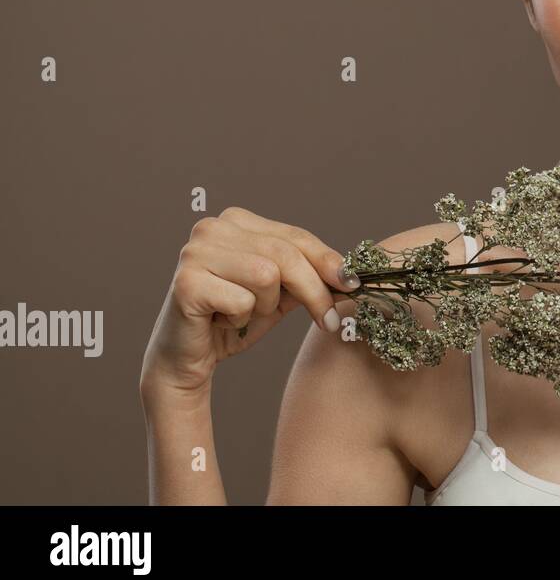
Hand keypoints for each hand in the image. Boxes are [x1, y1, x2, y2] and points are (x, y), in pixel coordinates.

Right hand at [140, 207, 356, 397]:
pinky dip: (241, 320)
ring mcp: (195, 252)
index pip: (296, 237)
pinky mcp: (186, 282)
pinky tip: (221, 321)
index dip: (328, 262)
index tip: (353, 285)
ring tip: (243, 314)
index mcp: (237, 221)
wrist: (188, 358)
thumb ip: (309, 277)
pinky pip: (242, 301)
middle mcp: (212, 228)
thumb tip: (351, 276)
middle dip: (315, 291)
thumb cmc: (234, 320)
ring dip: (265, 307)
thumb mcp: (280, 294)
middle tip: (331, 321)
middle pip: (286, 254)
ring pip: (267, 276)